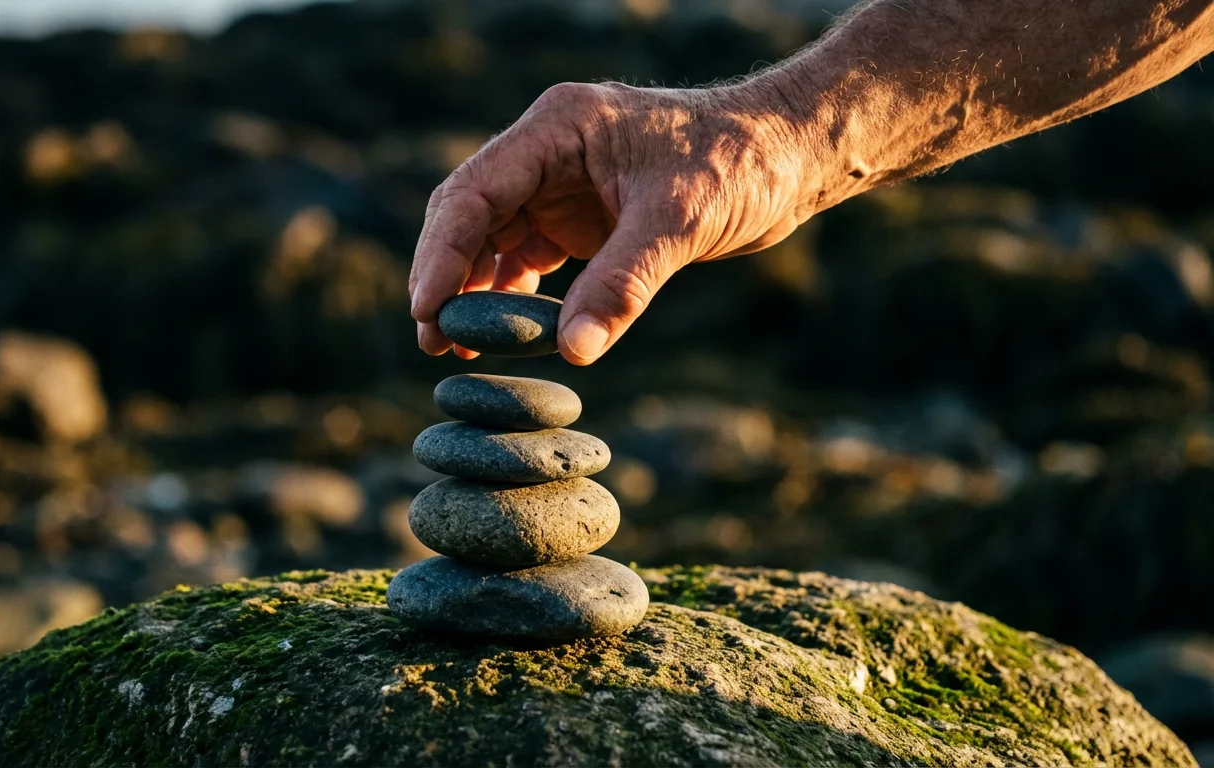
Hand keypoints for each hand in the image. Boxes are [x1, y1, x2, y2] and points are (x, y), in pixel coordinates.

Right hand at [408, 78, 821, 364]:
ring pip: (491, 240)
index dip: (442, 252)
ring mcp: (560, 185)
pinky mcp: (580, 217)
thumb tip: (574, 351)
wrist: (787, 156)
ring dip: (472, 293)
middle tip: (432, 343)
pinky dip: (511, 296)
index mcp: (558, 127)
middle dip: (446, 277)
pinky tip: (502, 335)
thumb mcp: (680, 221)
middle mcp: (548, 152)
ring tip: (457, 351)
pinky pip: (526, 258)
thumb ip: (623, 284)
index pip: (474, 190)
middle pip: (469, 216)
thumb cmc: (739, 164)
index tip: (427, 312)